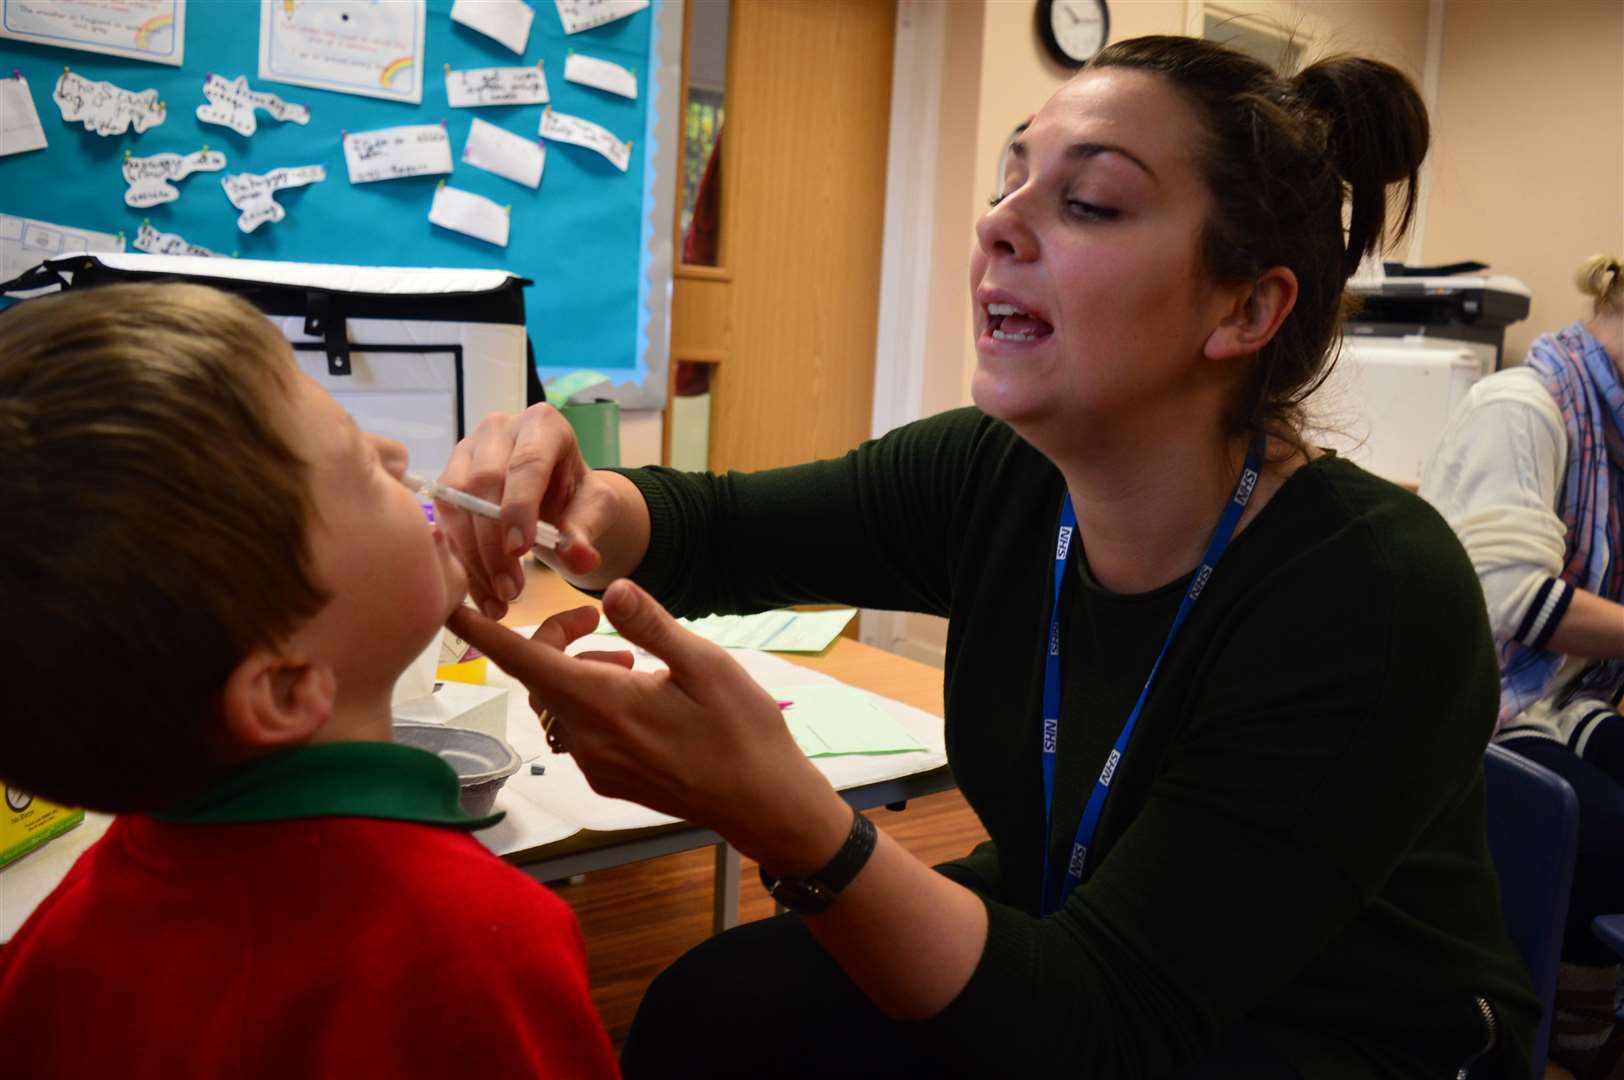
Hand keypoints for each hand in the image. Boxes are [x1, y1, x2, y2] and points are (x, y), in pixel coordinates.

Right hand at [438, 404, 624, 618]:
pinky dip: (461, 559)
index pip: (526, 463)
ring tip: (498, 596)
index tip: (520, 552)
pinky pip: (444, 519)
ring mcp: (467, 451)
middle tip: (511, 588)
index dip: (519, 508)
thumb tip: (582, 560)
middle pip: (483, 483)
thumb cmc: (578, 497)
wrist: (558, 499)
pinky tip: (480, 590)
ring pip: (455, 502)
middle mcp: (499, 428)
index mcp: (543, 425)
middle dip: (494, 542)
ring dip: (473, 556)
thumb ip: (586, 532)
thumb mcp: (595, 511)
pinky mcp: (448, 478)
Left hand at [447, 581, 850, 871]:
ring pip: (557, 703)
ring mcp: (595, 763)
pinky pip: (577, 729)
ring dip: (577, 671)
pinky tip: (637, 695)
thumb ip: (652, 626)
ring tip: (631, 661)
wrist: (762, 802)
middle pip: (539, 676)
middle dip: (554, 639)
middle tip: (598, 620)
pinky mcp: (607, 778)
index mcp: (606, 703)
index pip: (525, 661)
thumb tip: (611, 589)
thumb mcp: (706, 666)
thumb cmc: (742, 731)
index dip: (483, 632)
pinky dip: (591, 701)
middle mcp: (588, 738)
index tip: (452, 607)